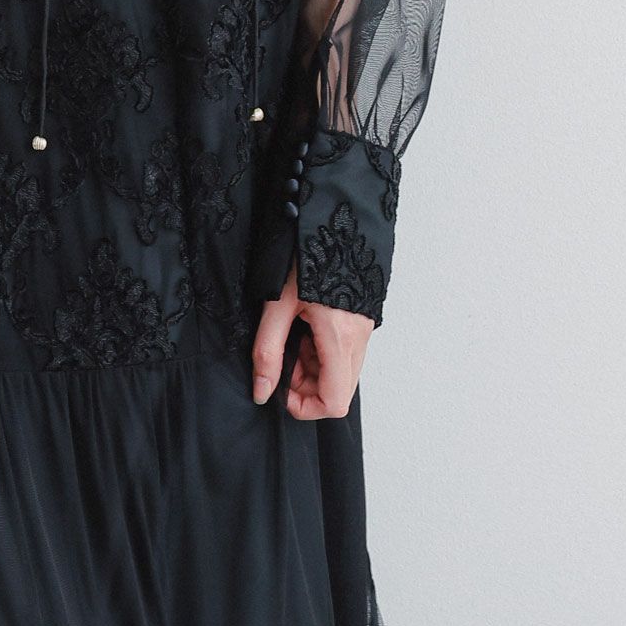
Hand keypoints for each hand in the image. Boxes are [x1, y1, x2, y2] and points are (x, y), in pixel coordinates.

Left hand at [250, 259, 372, 418]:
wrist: (333, 218)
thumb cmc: (305, 254)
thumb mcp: (277, 303)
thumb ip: (267, 351)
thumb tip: (261, 392)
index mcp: (340, 337)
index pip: (334, 402)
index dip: (305, 407)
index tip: (282, 390)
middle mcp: (359, 338)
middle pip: (339, 391)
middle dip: (307, 385)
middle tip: (285, 356)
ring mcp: (364, 329)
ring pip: (342, 373)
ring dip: (314, 367)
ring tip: (294, 335)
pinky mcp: (362, 320)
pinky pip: (346, 353)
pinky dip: (323, 351)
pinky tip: (306, 326)